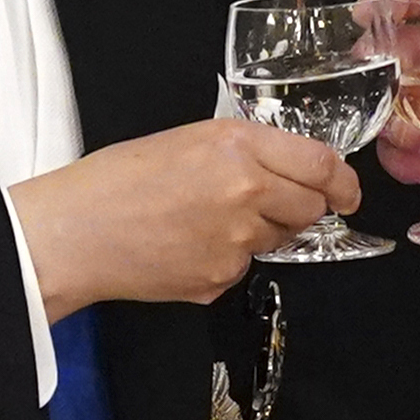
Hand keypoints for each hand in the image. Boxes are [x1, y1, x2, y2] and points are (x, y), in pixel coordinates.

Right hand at [12, 118, 359, 316]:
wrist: (73, 231)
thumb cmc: (118, 179)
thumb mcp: (188, 139)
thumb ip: (244, 151)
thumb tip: (287, 172)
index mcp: (238, 147)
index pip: (322, 165)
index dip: (344, 182)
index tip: (346, 193)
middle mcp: (247, 192)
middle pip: (310, 208)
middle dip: (299, 208)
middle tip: (261, 204)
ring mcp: (236, 241)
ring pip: (276, 239)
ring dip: (258, 232)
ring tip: (202, 221)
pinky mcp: (220, 279)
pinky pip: (242, 268)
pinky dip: (224, 260)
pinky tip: (184, 246)